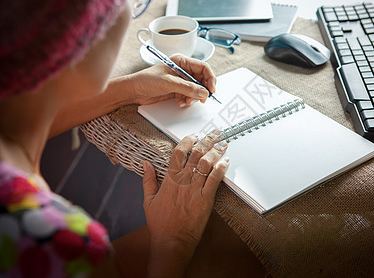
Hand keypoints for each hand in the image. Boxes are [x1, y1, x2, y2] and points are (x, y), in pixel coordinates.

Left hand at [126, 54, 215, 107]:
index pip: (203, 68)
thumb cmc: (145, 80)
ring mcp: (181, 81)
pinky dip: (188, 101)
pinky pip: (189, 96)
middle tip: (202, 99)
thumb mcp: (168, 83)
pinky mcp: (177, 90)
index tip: (211, 90)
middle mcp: (183, 70)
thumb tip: (203, 92)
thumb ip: (187, 87)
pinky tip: (180, 102)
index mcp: (182, 61)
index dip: (210, 78)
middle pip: (202, 80)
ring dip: (194, 97)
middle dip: (202, 90)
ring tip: (186, 101)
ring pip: (197, 90)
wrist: (133, 91)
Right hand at [142, 130, 228, 275]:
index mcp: (169, 179)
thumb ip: (148, 179)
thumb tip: (146, 163)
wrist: (171, 241)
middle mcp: (183, 181)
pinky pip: (215, 179)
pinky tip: (226, 161)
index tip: (194, 135)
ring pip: (207, 163)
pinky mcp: (205, 199)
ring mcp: (195, 189)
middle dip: (207, 140)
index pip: (179, 152)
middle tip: (215, 133)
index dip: (188, 140)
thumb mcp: (148, 200)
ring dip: (216, 151)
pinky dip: (221, 168)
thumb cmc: (160, 223)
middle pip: (196, 153)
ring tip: (223, 143)